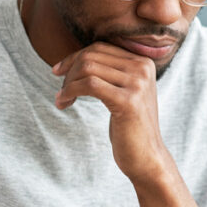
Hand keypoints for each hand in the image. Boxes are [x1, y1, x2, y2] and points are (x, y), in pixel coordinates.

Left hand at [53, 43, 170, 184]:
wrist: (147, 158)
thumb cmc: (130, 128)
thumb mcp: (124, 94)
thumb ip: (110, 73)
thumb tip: (77, 58)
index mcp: (143, 62)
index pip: (100, 48)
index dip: (75, 58)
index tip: (58, 71)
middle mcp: (143, 68)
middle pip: (92, 55)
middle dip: (69, 71)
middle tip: (61, 91)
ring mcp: (137, 83)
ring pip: (88, 68)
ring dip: (68, 83)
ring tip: (62, 99)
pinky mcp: (128, 101)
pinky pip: (89, 85)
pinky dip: (70, 91)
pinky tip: (64, 102)